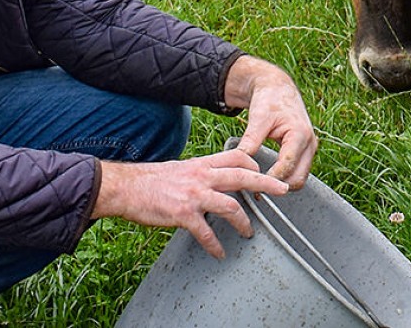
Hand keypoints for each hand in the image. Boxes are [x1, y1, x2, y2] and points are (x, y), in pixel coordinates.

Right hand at [93, 148, 287, 256]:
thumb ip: (202, 172)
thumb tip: (216, 180)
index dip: (255, 164)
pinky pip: (206, 232)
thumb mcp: (182, 168)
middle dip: (266, 183)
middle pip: (243, 176)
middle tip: (283, 191)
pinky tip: (219, 253)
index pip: (238, 157)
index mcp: (203, 163)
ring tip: (248, 233)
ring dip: (244, 222)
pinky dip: (215, 244)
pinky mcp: (183, 214)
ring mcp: (194, 195)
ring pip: (231, 206)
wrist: (127, 187)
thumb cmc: (153, 180)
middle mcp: (202, 176)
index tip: (264, 174)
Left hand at [224, 55, 316, 188]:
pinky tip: (267, 178)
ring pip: (299, 178)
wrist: (279, 88)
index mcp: (300, 134)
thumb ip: (250, 141)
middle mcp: (310, 144)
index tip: (252, 186)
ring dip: (282, 184)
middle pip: (298, 179)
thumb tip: (240, 165)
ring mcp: (309, 149)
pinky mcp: (305, 151)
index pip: (287, 167)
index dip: (270, 179)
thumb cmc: (270, 100)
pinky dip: (284, 178)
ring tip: (259, 185)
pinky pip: (297, 172)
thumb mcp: (258, 119)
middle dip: (278, 186)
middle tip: (255, 190)